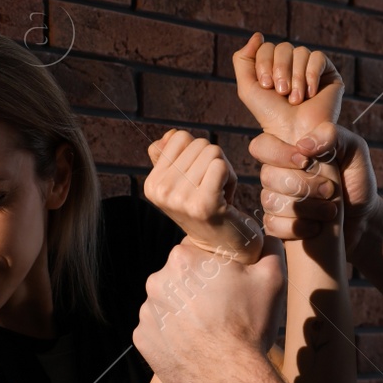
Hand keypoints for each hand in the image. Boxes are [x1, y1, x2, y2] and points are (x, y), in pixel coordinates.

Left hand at [134, 241, 285, 382]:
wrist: (230, 377)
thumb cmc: (249, 325)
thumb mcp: (272, 279)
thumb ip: (268, 249)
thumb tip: (265, 239)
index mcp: (182, 259)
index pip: (194, 250)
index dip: (213, 265)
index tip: (225, 281)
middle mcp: (157, 281)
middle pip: (178, 278)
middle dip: (196, 288)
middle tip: (220, 308)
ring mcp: (146, 312)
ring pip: (167, 304)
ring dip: (183, 312)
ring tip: (207, 330)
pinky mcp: (142, 339)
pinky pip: (158, 331)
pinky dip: (172, 336)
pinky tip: (193, 345)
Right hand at [144, 129, 263, 263]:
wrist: (225, 247)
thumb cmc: (208, 207)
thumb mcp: (184, 180)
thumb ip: (171, 156)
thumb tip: (169, 135)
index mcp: (152, 184)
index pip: (179, 138)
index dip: (197, 154)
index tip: (199, 180)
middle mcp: (160, 191)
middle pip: (198, 144)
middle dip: (213, 162)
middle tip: (213, 190)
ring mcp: (180, 199)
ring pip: (212, 152)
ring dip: (224, 171)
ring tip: (219, 196)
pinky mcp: (203, 204)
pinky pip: (220, 166)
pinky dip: (230, 177)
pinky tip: (226, 198)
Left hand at [233, 33, 343, 143]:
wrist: (296, 134)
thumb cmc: (271, 115)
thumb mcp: (248, 88)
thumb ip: (243, 60)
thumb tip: (257, 35)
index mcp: (273, 67)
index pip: (266, 47)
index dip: (264, 63)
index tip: (266, 86)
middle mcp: (291, 65)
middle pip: (283, 47)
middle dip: (280, 69)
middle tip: (282, 92)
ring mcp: (310, 68)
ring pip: (300, 52)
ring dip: (296, 77)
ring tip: (296, 99)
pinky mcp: (328, 73)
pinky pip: (318, 57)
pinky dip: (311, 75)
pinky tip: (310, 93)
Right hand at [248, 122, 381, 255]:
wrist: (364, 218)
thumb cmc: (355, 180)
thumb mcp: (354, 150)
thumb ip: (332, 135)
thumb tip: (303, 145)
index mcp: (290, 152)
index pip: (262, 146)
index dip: (279, 154)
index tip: (305, 161)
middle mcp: (277, 174)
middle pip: (267, 176)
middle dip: (303, 185)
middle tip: (330, 190)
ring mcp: (274, 200)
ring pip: (270, 201)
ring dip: (305, 208)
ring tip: (330, 210)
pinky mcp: (277, 225)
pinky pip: (272, 225)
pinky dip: (297, 228)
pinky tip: (316, 227)